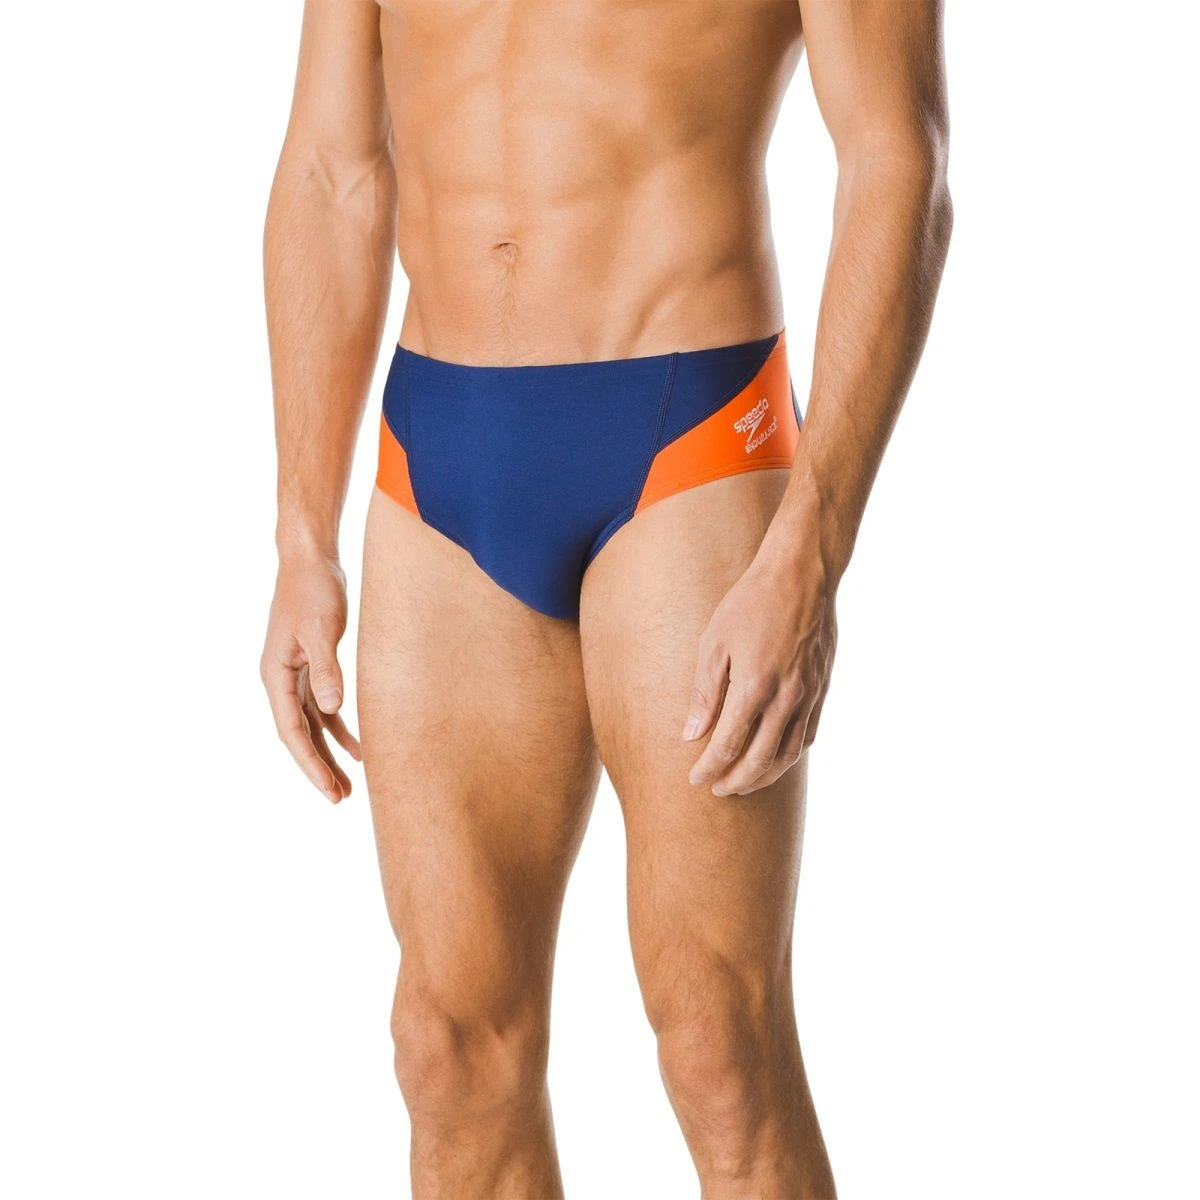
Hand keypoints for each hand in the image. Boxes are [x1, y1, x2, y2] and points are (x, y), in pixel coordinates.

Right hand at [260, 550, 361, 802]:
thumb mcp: (321, 629)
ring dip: (329, 753)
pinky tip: (359, 745)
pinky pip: (323, 707)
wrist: (310, 558)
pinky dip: (338, 728)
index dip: (310, 765)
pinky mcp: (312, 664)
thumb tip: (332, 708)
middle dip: (318, 768)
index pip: (292, 732)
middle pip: (300, 735)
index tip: (330, 792)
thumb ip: (326, 669)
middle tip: (341, 799)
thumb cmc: (313, 589)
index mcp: (276, 675)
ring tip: (349, 785)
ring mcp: (295, 673)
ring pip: (312, 725)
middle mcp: (281, 679)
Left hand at [683, 550, 836, 795]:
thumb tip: (691, 733)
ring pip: (788, 753)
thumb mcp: (714, 642)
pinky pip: (808, 735)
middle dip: (736, 780)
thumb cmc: (751, 602)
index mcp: (754, 687)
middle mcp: (786, 698)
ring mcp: (808, 695)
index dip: (709, 767)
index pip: (727, 744)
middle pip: (760, 759)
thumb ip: (705, 692)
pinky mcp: (822, 688)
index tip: (694, 779)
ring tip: (744, 784)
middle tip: (717, 790)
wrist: (803, 575)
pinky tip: (776, 759)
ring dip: (765, 775)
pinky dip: (790, 755)